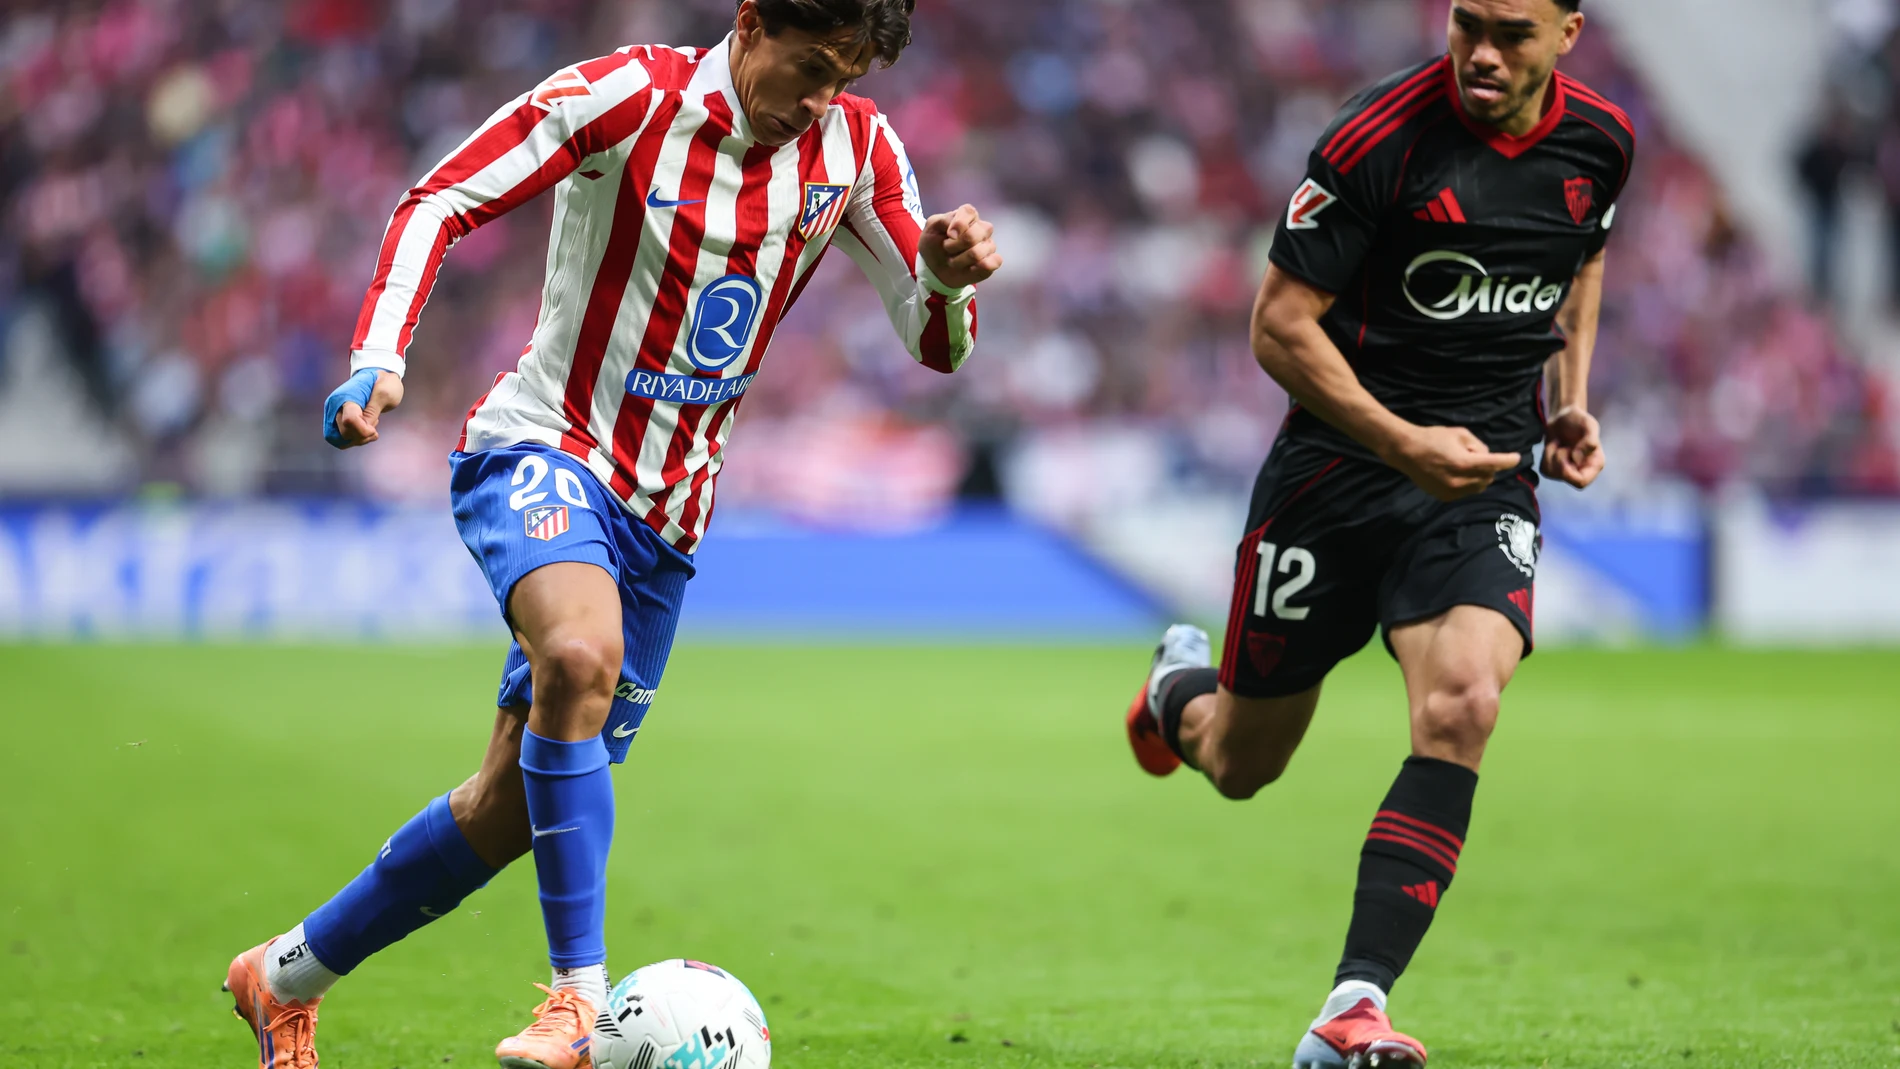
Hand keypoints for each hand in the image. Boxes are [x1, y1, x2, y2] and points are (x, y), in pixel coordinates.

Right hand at [327, 369, 404, 447]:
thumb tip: (365, 427)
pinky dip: (354, 440)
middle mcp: (334, 406)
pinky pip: (341, 440)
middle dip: (362, 435)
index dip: (363, 430)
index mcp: (345, 396)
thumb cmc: (383, 382)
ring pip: (340, 440)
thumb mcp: (384, 393)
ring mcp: (334, 414)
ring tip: (371, 429)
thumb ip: (373, 410)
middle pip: (344, 433)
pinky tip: (365, 432)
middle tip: (375, 427)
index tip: (375, 429)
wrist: (377, 376)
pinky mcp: (336, 421)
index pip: (349, 421)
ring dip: (359, 440)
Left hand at [918, 204, 1000, 287]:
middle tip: (947, 249)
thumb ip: (944, 221)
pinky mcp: (992, 261)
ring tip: (953, 261)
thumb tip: (956, 232)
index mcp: (967, 216)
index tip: (948, 235)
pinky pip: (995, 261)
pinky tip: (969, 268)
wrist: (934, 268)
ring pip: (980, 251)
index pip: (969, 212)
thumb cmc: (934, 244)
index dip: (959, 224)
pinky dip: (980, 267)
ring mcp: (988, 245)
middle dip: (956, 245)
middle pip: (976, 233)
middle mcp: (981, 229)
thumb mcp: (931, 228)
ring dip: (961, 260)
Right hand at [1388, 424, 1520, 501]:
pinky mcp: (1445, 497)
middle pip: (1489, 477)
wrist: (1406, 452)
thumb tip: (1487, 457)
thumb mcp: (1460, 433)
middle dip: (1489, 467)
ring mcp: (1453, 491)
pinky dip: (1467, 484)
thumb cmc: (1433, 438)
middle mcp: (1461, 480)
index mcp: (1465, 462)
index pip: (1495, 463)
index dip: (1509, 460)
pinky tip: (1456, 475)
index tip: (1516, 458)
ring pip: (1479, 487)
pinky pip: (1466, 492)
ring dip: (1480, 477)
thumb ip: (1478, 445)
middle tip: (1475, 457)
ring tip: (1466, 467)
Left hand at [1540, 405, 1604, 488]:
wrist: (1563, 416)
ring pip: (1552, 473)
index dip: (1569, 473)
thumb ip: (1589, 440)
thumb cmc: (1579, 419)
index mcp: (1595, 464)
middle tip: (1562, 447)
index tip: (1568, 454)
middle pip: (1565, 479)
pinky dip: (1545, 455)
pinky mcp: (1554, 467)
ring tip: (1558, 443)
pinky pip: (1544, 469)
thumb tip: (1576, 458)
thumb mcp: (1589, 424)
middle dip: (1559, 461)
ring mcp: (1567, 469)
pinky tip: (1554, 446)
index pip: (1581, 482)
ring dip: (1551, 455)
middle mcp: (1582, 470)